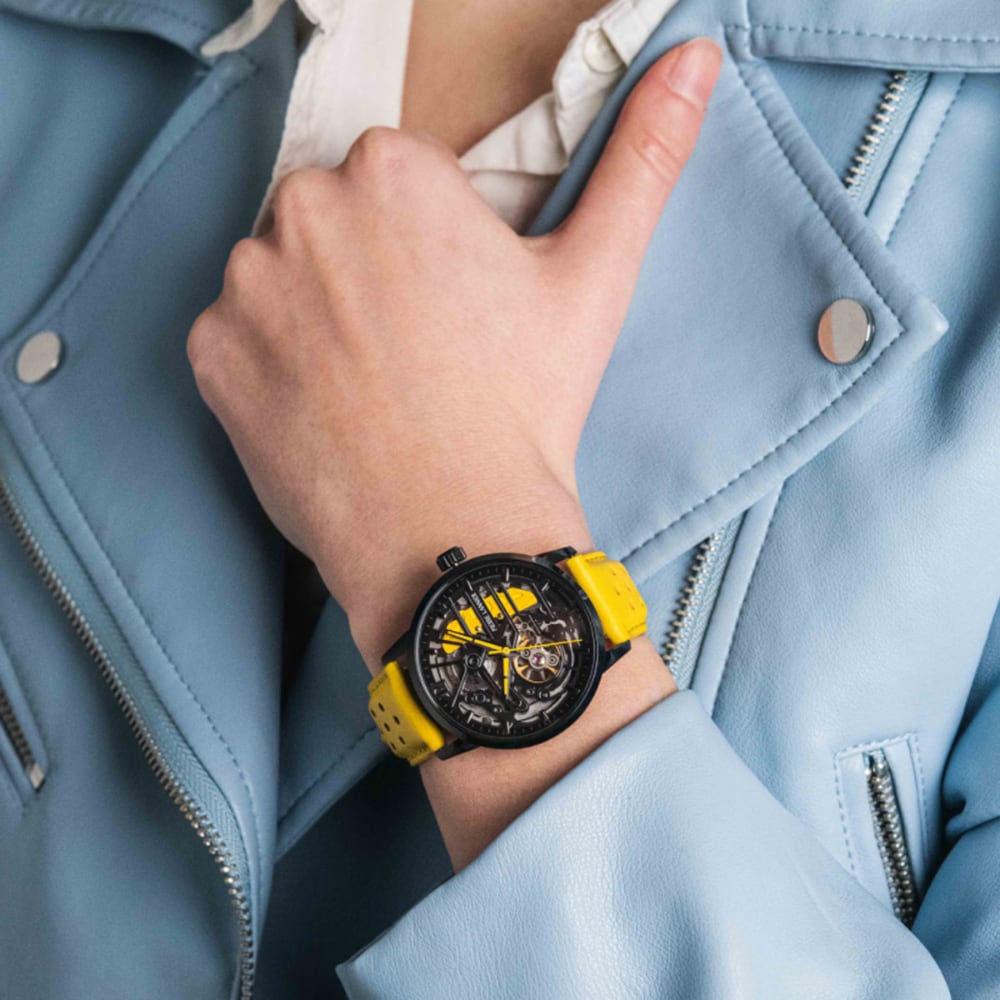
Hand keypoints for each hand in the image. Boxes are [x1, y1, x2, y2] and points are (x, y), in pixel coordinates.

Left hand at [187, 38, 721, 670]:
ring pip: (281, 276)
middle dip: (367, 270)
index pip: (397, 182)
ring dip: (314, 315)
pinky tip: (323, 411)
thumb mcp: (593, 279)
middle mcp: (304, 207)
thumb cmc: (524, 407)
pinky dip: (269, 366)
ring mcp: (246, 284)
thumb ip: (643, 159)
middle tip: (418, 352)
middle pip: (332, 221)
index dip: (430, 249)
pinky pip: (236, 337)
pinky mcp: (209, 353)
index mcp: (393, 172)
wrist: (453, 534)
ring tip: (371, 385)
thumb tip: (697, 57)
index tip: (454, 310)